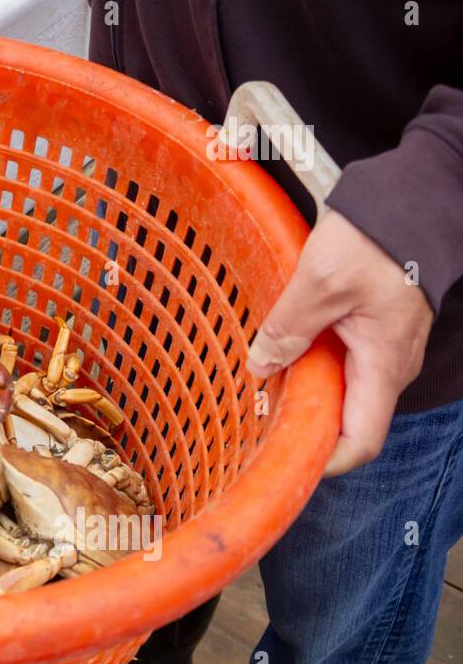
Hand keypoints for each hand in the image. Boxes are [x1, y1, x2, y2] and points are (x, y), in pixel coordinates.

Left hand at [246, 211, 432, 476]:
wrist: (408, 202)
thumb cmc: (374, 239)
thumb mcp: (318, 283)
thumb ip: (287, 329)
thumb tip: (260, 366)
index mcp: (383, 365)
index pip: (362, 441)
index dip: (325, 460)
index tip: (284, 460)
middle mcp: (389, 366)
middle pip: (347, 419)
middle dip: (304, 425)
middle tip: (255, 421)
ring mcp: (383, 348)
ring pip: (341, 390)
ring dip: (303, 392)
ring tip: (259, 386)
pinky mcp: (373, 329)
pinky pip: (342, 362)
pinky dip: (311, 365)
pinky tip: (278, 352)